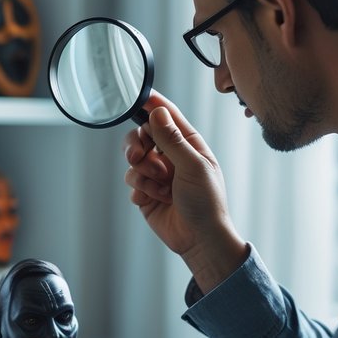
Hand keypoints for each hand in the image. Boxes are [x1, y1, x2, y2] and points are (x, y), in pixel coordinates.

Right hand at [123, 91, 247, 291]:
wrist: (199, 239)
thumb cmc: (206, 202)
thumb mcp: (192, 166)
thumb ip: (172, 140)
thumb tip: (158, 113)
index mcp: (188, 144)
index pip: (167, 116)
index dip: (152, 105)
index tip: (138, 98)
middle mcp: (171, 155)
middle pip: (142, 135)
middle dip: (137, 145)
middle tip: (138, 156)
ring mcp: (157, 173)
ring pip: (133, 159)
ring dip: (143, 173)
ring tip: (160, 188)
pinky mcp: (146, 191)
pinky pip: (131, 180)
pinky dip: (141, 189)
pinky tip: (156, 200)